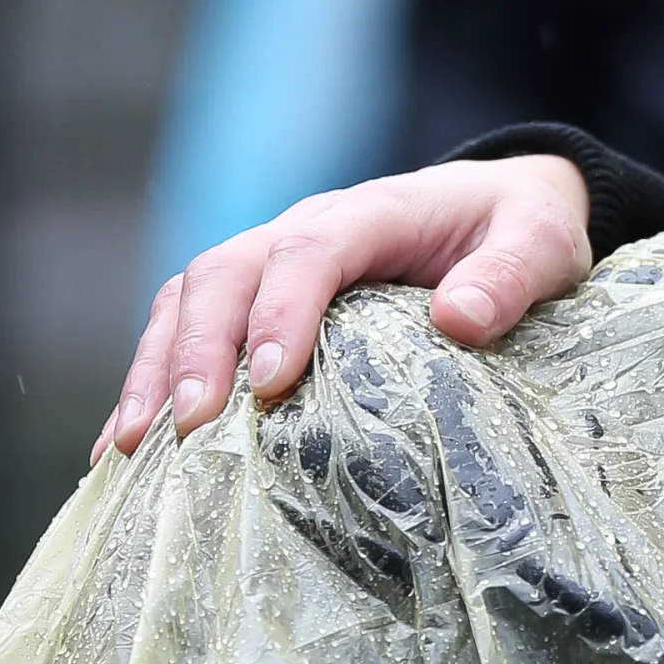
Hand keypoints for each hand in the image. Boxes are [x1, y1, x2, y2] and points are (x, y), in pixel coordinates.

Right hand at [97, 154, 595, 458]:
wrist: (502, 213)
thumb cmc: (520, 230)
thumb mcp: (542, 242)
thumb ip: (511, 276)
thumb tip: (458, 318)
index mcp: (372, 213)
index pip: (310, 251)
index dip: (282, 312)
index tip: (273, 381)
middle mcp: (304, 231)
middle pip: (224, 273)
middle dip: (199, 351)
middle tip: (190, 428)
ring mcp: (269, 264)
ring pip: (186, 302)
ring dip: (155, 371)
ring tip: (134, 448)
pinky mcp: (254, 304)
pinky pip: (183, 332)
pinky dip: (150, 385)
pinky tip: (122, 450)